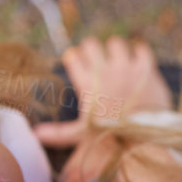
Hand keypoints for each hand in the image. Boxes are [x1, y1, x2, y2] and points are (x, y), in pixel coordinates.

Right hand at [35, 36, 173, 147]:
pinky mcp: (145, 68)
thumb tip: (35, 134)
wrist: (143, 138)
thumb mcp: (81, 133)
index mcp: (86, 83)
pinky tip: (137, 62)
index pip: (73, 56)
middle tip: (99, 64)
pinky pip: (140, 48)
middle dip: (93, 51)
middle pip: (91, 44)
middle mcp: (104, 70)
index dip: (75, 60)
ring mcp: (125, 67)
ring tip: (118, 63)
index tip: (80, 67)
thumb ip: (58, 132)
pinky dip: (138, 53)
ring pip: (115, 43)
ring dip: (115, 51)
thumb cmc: (109, 137)